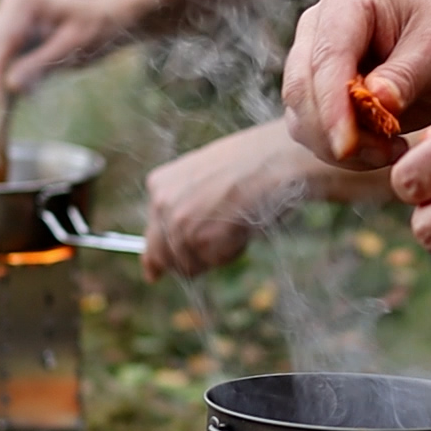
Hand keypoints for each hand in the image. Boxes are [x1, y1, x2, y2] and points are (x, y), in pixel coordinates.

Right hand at [0, 0, 123, 98]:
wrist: (107, 20)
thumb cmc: (95, 29)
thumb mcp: (70, 49)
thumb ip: (39, 66)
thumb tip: (9, 86)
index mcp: (22, 3)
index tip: (4, 104)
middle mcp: (10, 4)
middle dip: (6, 74)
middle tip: (31, 95)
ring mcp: (9, 14)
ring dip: (13, 73)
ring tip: (42, 80)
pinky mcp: (13, 28)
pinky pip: (6, 56)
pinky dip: (18, 69)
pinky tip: (40, 71)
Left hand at [141, 124, 315, 281]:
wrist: (279, 156)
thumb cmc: (251, 164)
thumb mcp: (205, 180)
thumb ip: (180, 210)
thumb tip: (156, 266)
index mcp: (159, 183)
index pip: (151, 236)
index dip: (158, 258)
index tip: (155, 274)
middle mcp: (161, 203)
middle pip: (166, 257)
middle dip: (191, 259)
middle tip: (220, 241)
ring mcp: (179, 221)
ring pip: (192, 264)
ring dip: (218, 253)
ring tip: (238, 222)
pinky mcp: (200, 237)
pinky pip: (215, 262)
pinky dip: (233, 251)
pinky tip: (244, 225)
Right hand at [282, 0, 430, 168]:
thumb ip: (408, 75)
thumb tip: (376, 101)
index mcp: (348, 0)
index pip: (327, 58)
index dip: (331, 106)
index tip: (347, 147)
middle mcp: (320, 27)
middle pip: (302, 89)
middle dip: (335, 132)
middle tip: (386, 153)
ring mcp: (314, 60)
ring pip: (302, 116)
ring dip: (339, 146)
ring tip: (392, 149)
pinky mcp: (320, 93)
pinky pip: (315, 132)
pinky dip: (345, 151)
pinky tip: (384, 148)